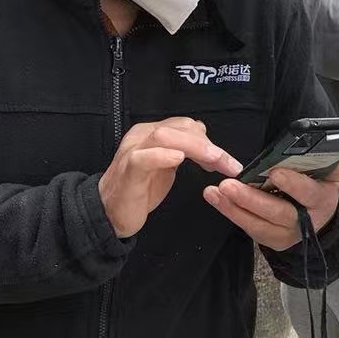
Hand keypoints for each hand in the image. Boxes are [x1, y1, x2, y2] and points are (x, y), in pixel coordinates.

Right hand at [98, 118, 241, 239]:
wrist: (109, 212)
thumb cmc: (139, 189)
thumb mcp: (166, 166)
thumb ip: (183, 151)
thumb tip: (208, 145)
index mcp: (152, 133)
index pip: (186, 125)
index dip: (210, 141)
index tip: (227, 162)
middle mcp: (142, 136)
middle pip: (180, 128)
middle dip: (209, 145)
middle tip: (229, 164)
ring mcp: (133, 151)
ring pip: (165, 136)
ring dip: (194, 147)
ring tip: (214, 161)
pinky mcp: (128, 170)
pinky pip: (143, 157)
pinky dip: (162, 156)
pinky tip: (179, 159)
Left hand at [203, 160, 338, 251]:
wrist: (320, 216)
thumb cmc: (319, 186)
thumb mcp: (330, 172)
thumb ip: (328, 158)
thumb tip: (324, 141)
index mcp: (321, 200)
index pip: (308, 193)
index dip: (293, 184)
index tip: (275, 172)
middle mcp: (305, 222)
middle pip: (277, 213)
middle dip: (251, 199)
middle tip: (229, 185)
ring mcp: (286, 234)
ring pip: (258, 224)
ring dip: (233, 207)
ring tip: (215, 191)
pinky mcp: (271, 240)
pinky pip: (249, 227)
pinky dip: (231, 212)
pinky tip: (216, 198)